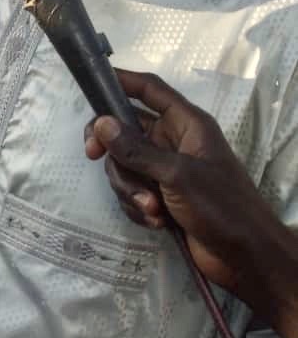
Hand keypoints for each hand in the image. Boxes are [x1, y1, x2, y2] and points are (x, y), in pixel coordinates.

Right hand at [84, 69, 297, 337]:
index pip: (150, 90)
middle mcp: (174, 142)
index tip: (92, 86)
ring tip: (152, 208)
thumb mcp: (176, 175)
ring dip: (130, 189)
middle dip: (114, 153)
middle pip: (126, 131)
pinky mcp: (161, 197)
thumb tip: (101, 123)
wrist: (245, 256)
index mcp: (186, 124)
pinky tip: (157, 221)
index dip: (122, 81)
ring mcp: (166, 170)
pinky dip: (138, 206)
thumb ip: (136, 149)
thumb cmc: (220, 206)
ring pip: (125, 166)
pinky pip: (132, 191)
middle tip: (92, 156)